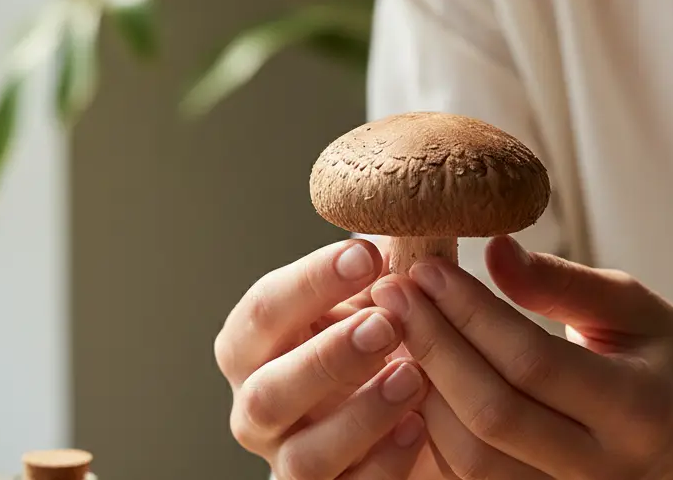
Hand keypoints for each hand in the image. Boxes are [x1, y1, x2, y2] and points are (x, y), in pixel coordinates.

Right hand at [216, 239, 429, 478]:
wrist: (372, 412)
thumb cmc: (365, 340)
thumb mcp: (362, 299)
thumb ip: (377, 269)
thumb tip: (410, 217)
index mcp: (253, 346)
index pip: (263, 311)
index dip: (310, 282)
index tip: (365, 255)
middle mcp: (258, 407)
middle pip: (268, 392)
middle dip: (328, 357)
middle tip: (387, 323)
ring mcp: (289, 460)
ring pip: (304, 458)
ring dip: (360, 416)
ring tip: (412, 377)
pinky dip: (384, 463)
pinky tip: (419, 427)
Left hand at [370, 236, 672, 478]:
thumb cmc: (667, 360)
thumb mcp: (635, 307)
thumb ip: (563, 284)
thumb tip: (493, 249)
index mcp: (638, 408)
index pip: (532, 362)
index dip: (470, 313)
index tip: (427, 269)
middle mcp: (603, 468)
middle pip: (491, 416)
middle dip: (432, 346)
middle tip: (392, 291)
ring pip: (471, 461)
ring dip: (423, 391)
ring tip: (396, 330)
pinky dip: (432, 431)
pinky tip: (415, 375)